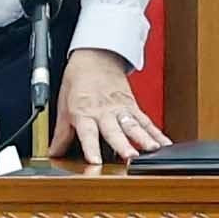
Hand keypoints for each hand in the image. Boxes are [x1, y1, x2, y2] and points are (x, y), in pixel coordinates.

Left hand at [51, 49, 168, 167]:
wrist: (95, 56)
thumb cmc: (78, 79)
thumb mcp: (63, 105)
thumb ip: (61, 133)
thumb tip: (53, 153)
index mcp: (84, 112)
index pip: (87, 133)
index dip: (90, 148)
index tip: (95, 161)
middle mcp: (104, 112)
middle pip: (115, 130)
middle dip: (123, 144)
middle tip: (131, 157)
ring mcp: (120, 109)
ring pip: (134, 125)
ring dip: (144, 138)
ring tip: (154, 150)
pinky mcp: (133, 106)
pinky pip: (146, 121)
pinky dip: (156, 133)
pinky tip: (165, 143)